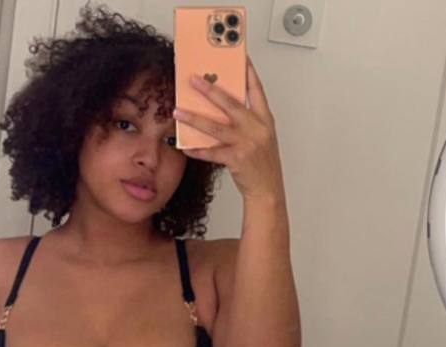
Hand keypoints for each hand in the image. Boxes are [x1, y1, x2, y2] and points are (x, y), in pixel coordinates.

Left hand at [173, 56, 284, 199]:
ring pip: (215, 127)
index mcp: (265, 120)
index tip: (238, 57)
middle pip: (230, 103)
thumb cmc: (262, 165)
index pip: (256, 90)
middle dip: (209, 90)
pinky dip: (197, 149)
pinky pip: (211, 152)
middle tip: (193, 80)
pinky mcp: (236, 158)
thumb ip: (246, 121)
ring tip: (178, 112)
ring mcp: (247, 143)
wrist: (267, 190)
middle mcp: (256, 128)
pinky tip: (186, 146)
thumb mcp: (260, 137)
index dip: (247, 72)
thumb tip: (220, 108)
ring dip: (194, 118)